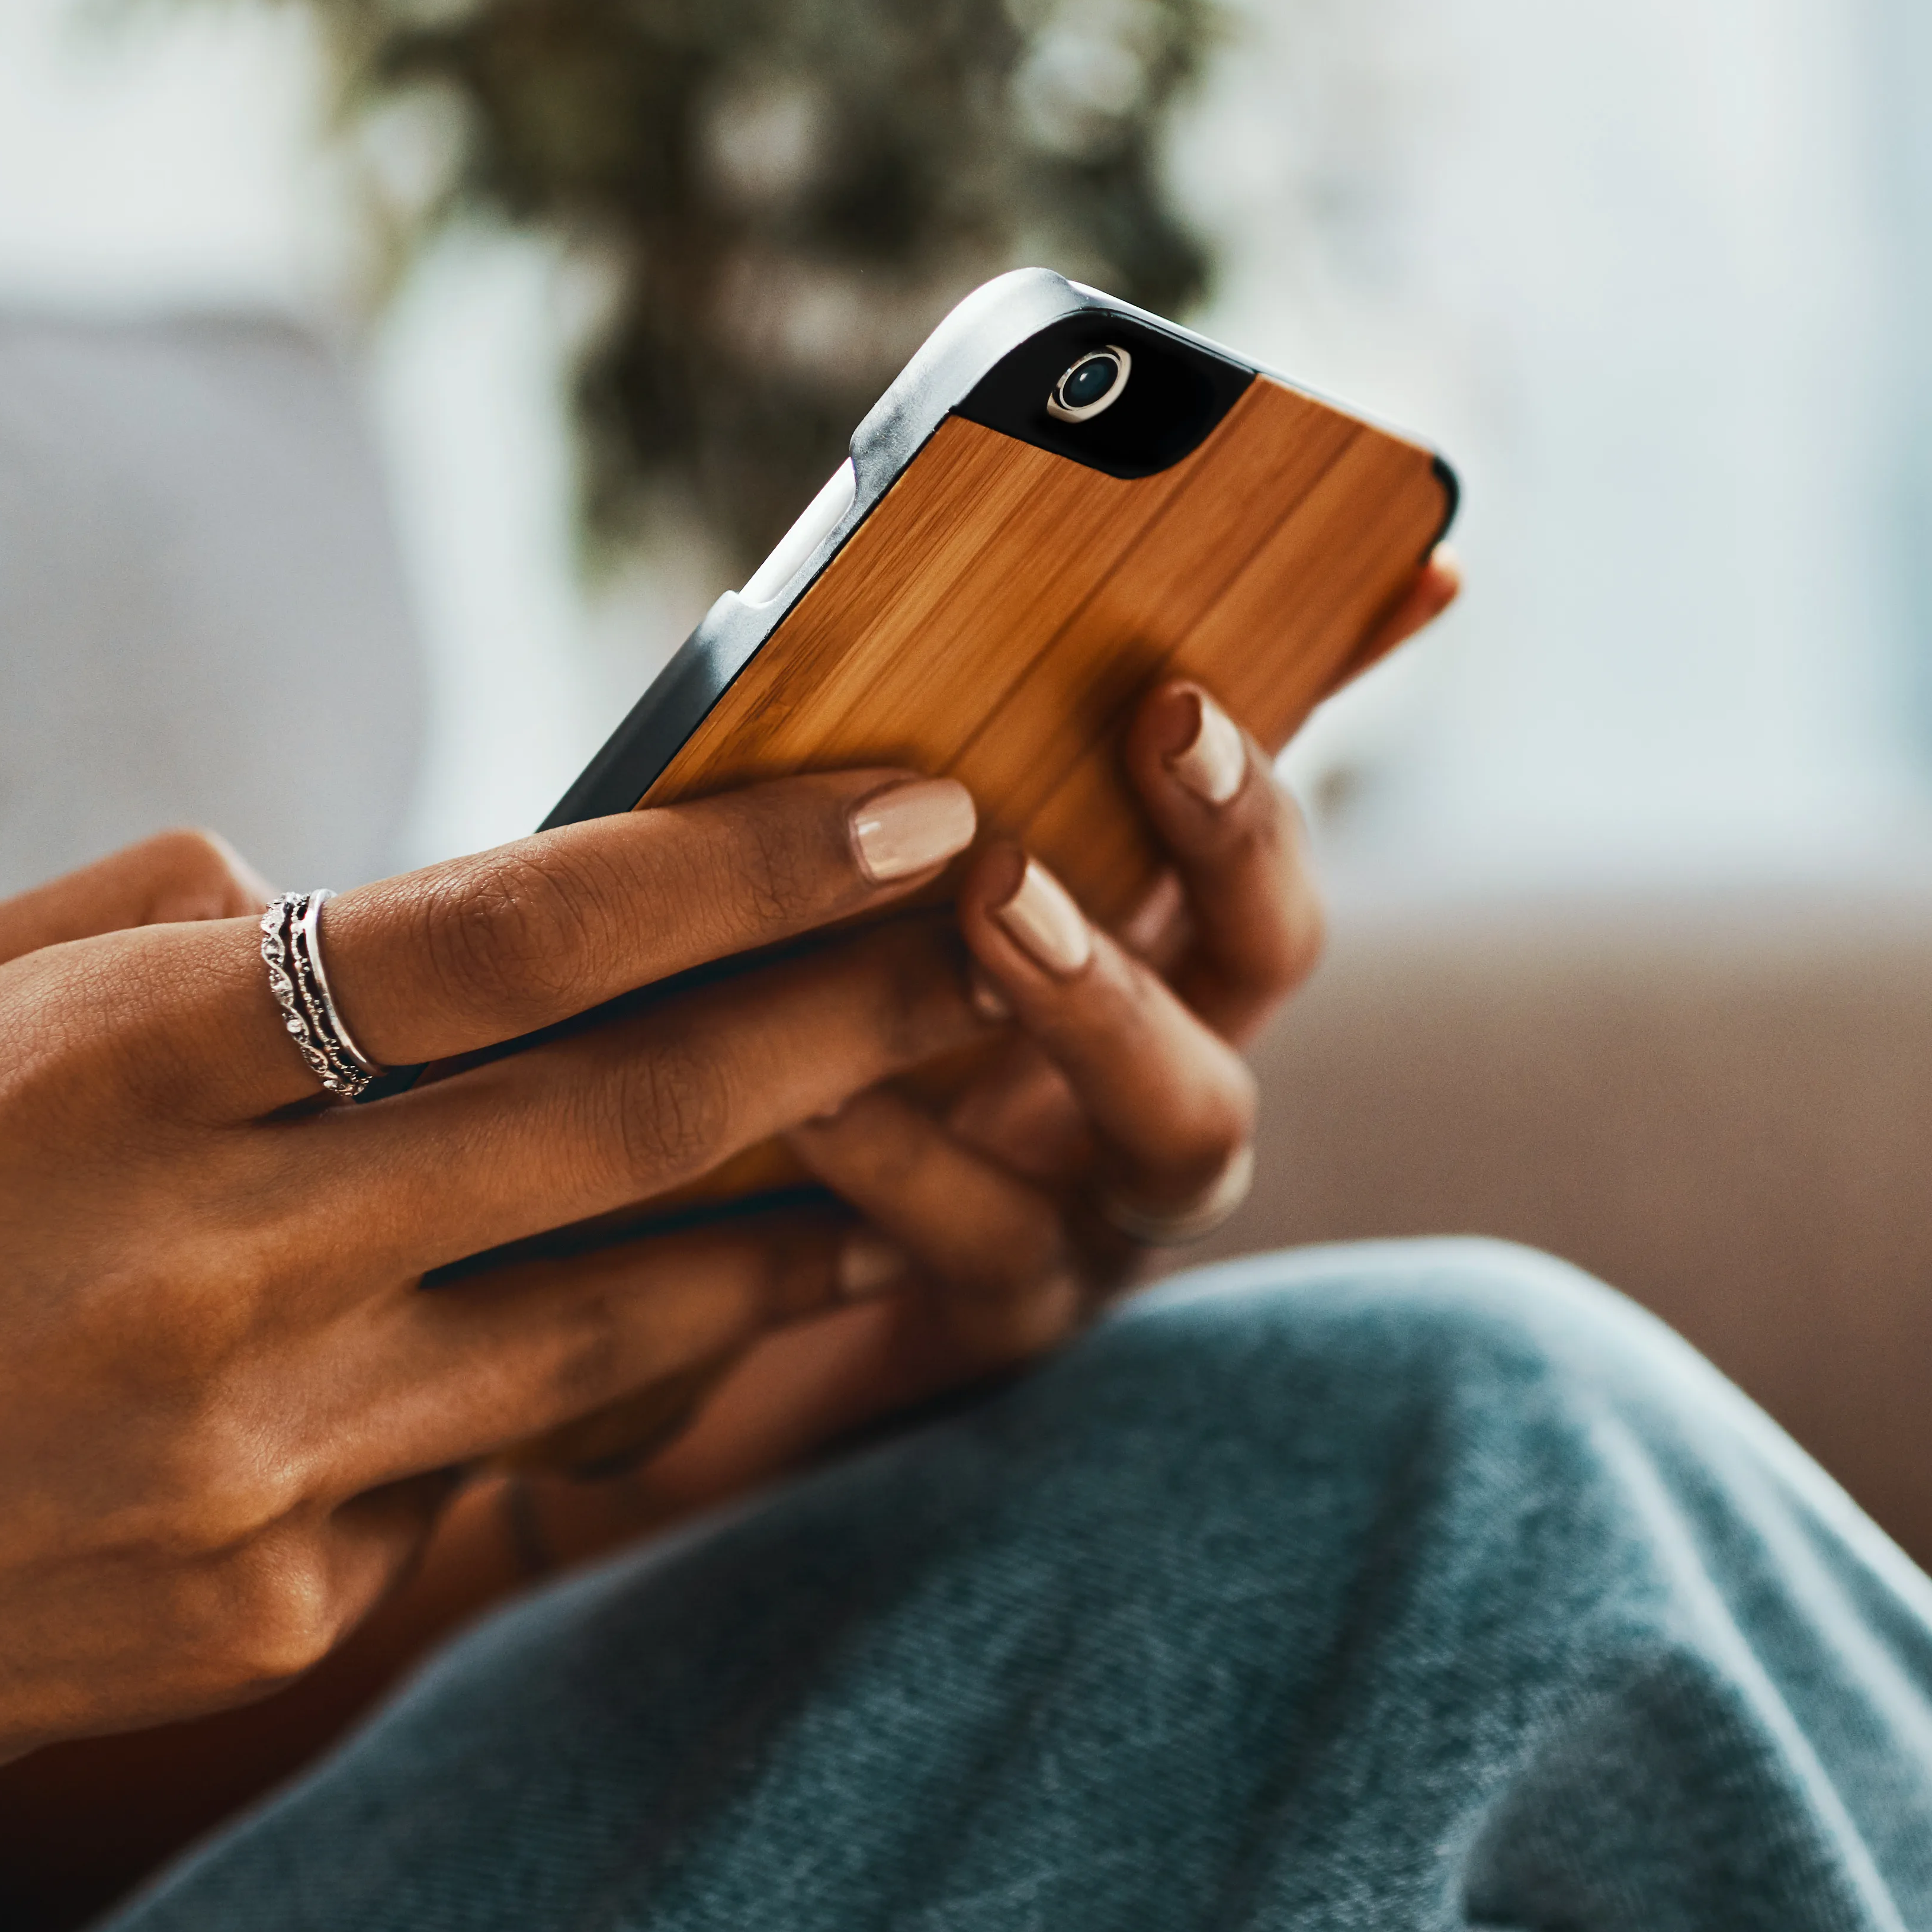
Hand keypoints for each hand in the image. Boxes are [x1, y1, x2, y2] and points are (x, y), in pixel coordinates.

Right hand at [0, 771, 993, 1931]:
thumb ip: (142, 928)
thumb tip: (353, 898)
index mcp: (111, 1072)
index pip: (513, 938)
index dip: (746, 867)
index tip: (916, 807)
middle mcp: (215, 1270)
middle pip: (631, 1122)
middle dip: (855, 1021)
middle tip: (1007, 946)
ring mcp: (257, 1468)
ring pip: (619, 1319)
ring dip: (787, 1222)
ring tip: (905, 1145)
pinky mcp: (271, 1617)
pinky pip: (480, 1475)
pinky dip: (554, 1392)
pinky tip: (599, 1340)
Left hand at [524, 555, 1461, 1548]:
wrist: (655, 1308)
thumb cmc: (778, 1044)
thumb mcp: (850, 888)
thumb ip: (937, 756)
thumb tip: (1069, 602)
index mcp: (1136, 958)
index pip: (1256, 827)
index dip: (1276, 738)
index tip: (1244, 644)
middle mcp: (1151, 1081)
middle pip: (1266, 960)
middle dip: (1234, 837)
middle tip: (1164, 721)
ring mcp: (1097, 1213)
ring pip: (1187, 1124)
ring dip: (1105, 998)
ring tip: (994, 901)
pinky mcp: (994, 1329)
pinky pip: (992, 1248)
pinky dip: (911, 1166)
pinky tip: (816, 1096)